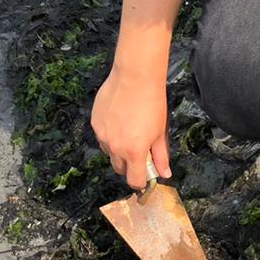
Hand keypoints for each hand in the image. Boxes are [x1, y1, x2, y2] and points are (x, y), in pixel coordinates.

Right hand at [90, 62, 171, 188]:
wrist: (135, 78)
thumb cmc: (151, 103)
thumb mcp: (160, 132)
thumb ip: (161, 156)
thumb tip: (164, 173)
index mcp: (134, 152)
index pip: (134, 181)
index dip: (140, 181)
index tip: (144, 176)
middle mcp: (115, 147)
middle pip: (120, 169)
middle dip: (129, 165)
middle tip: (139, 150)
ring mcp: (102, 135)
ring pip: (109, 152)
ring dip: (118, 149)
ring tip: (129, 130)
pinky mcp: (95, 123)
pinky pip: (102, 137)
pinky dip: (110, 134)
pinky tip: (120, 120)